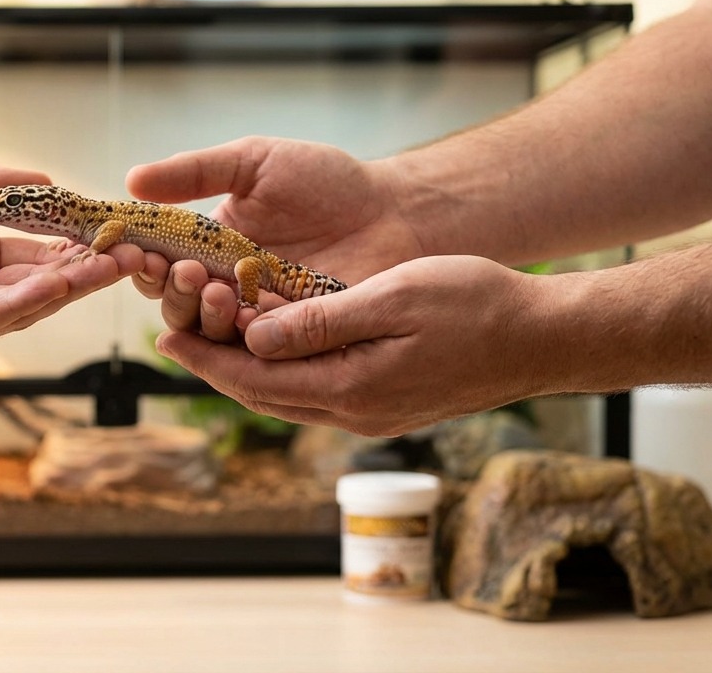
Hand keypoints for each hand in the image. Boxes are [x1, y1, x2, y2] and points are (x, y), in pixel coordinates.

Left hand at [0, 156, 142, 355]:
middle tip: (130, 255)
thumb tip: (48, 181)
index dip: (75, 241)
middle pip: (38, 281)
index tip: (114, 229)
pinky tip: (49, 285)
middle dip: (84, 270)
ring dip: (63, 288)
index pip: (36, 249)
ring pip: (18, 305)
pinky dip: (16, 305)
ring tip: (106, 268)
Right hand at [126, 136, 421, 340]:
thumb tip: (132, 180)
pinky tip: (251, 318)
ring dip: (205, 317)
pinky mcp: (293, 342)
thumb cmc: (327, 182)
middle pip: (177, 306)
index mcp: (209, 247)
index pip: (159, 264)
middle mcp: (227, 287)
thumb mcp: (254, 163)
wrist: (396, 212)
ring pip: (212, 335)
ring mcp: (260, 318)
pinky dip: (247, 339)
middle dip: (173, 293)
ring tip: (219, 291)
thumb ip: (196, 171)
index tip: (140, 252)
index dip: (143, 262)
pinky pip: (258, 352)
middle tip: (185, 271)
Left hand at [153, 256, 561, 435]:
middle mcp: (356, 412)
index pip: (256, 379)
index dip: (206, 359)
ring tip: (209, 343)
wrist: (546, 339)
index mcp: (351, 388)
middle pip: (263, 395)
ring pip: (288, 398)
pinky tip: (273, 349)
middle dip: (214, 369)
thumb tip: (255, 338)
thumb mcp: (395, 297)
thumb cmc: (478, 305)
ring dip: (245, 373)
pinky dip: (283, 373)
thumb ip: (323, 321)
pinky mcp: (388, 405)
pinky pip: (316, 394)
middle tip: (172, 339)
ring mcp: (373, 414)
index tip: (165, 338)